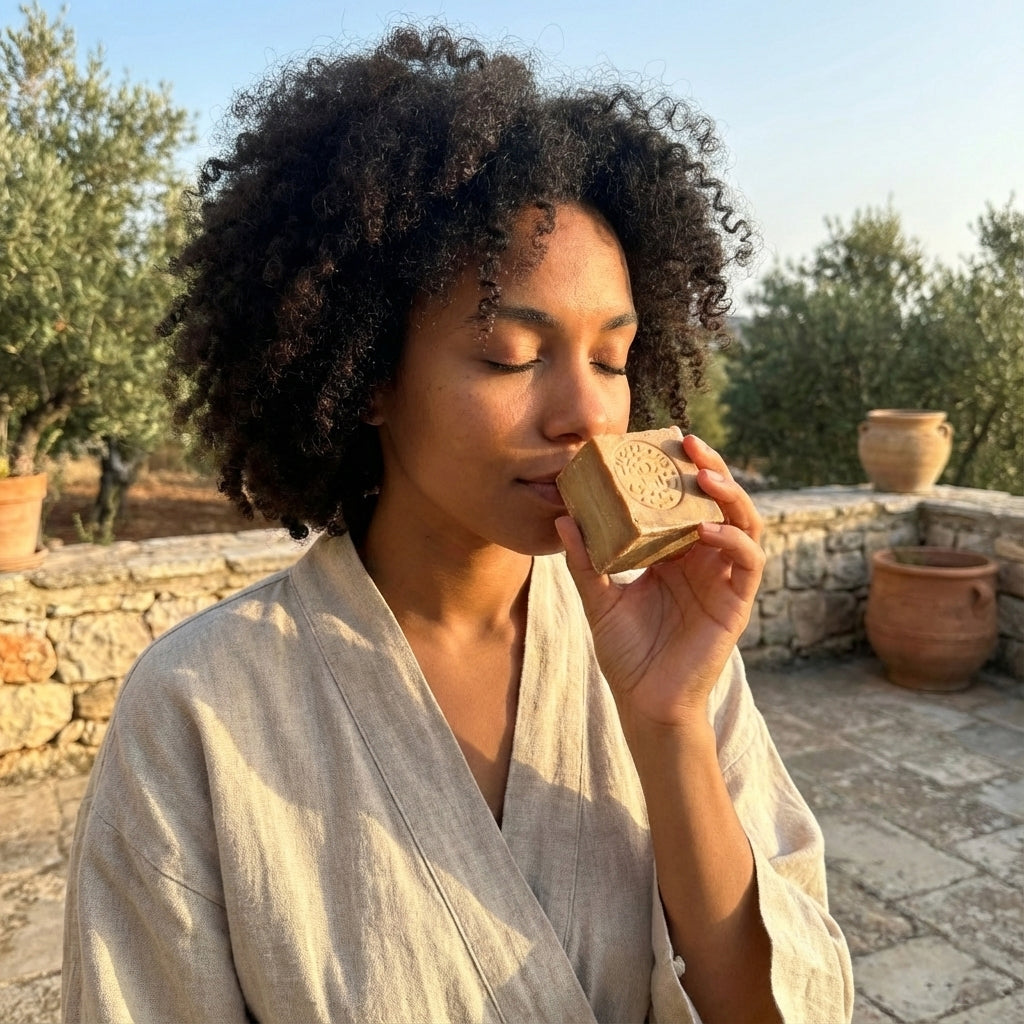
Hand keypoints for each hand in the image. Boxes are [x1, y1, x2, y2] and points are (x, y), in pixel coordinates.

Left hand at [555, 432, 764, 731]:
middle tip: (689, 443)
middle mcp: (703, 560)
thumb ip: (584, 560)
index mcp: (673, 553)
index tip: (661, 441)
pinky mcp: (736, 603)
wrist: (644, 703)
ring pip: (744, 523)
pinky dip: (733, 540)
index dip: (679, 471)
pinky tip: (708, 529)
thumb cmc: (626, 653)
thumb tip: (562, 517)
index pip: (684, 501)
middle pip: (719, 502)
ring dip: (730, 495)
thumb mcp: (598, 599)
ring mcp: (723, 579)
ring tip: (706, 474)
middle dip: (711, 469)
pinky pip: (747, 562)